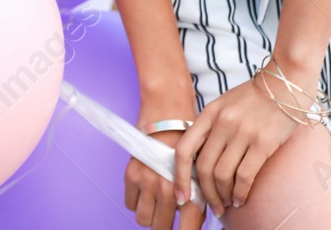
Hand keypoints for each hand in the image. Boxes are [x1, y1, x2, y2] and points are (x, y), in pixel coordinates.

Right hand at [127, 95, 207, 229]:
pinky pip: (130, 204)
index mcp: (190, 189)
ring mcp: (148, 183)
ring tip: (157, 204)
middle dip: (166, 226)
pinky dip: (137, 201)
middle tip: (169, 220)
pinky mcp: (132, 175)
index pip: (187, 229)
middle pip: (162, 228)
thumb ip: (198, 197)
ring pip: (144, 220)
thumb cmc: (188, 139)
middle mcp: (168, 189)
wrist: (169, 112)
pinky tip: (146, 191)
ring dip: (151, 215)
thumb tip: (195, 222)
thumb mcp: (200, 169)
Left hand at [171, 56, 325, 218]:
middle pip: (203, 167)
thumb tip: (201, 162)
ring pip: (222, 175)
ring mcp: (242, 132)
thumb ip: (212, 128)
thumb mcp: (226, 104)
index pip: (184, 150)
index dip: (179, 177)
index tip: (182, 196)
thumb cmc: (256, 96)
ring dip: (224, 196)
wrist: (286, 81)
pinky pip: (245, 176)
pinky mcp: (263, 142)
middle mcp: (222, 122)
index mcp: (209, 113)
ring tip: (229, 202)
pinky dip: (240, 192)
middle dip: (206, 194)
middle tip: (214, 206)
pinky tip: (242, 198)